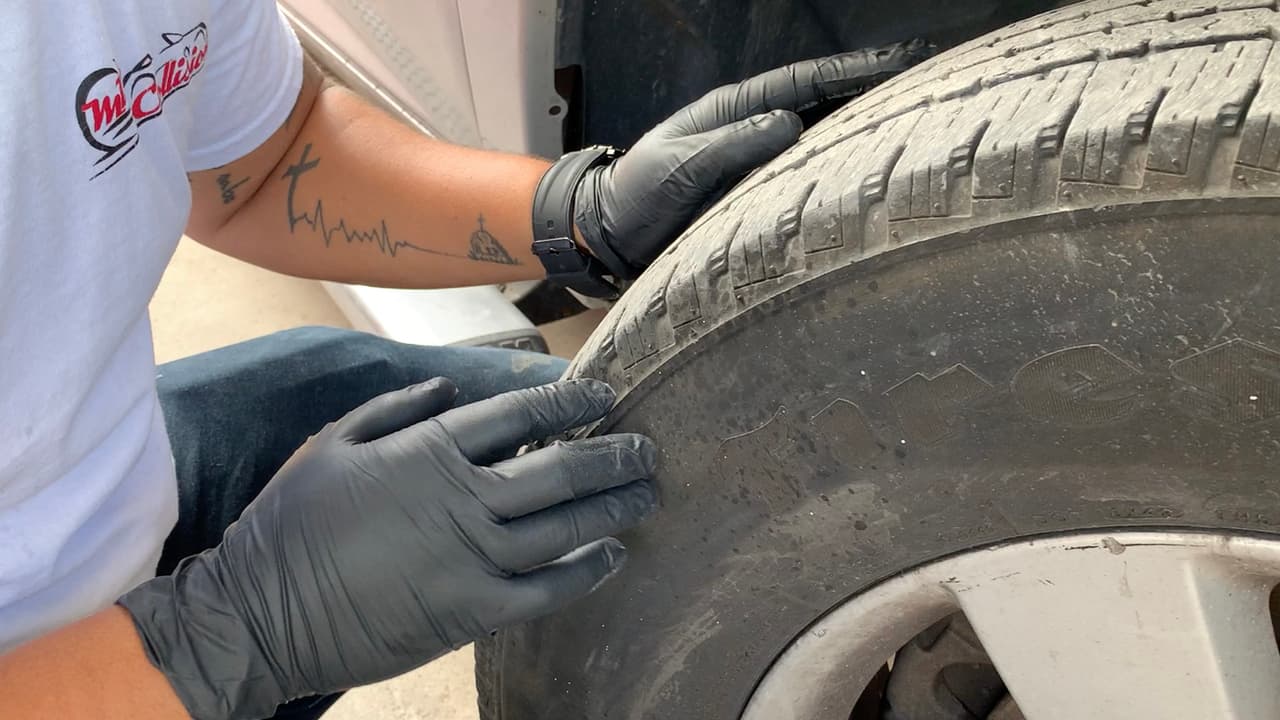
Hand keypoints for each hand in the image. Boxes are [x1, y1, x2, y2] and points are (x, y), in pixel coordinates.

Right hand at [120, 379, 656, 719]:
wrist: (261, 614)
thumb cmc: (292, 524)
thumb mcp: (331, 443)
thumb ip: (395, 409)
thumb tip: (448, 387)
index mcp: (428, 451)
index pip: (519, 414)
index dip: (570, 403)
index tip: (605, 396)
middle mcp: (461, 499)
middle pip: (558, 469)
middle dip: (611, 455)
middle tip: (646, 448)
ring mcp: (470, 558)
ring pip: (563, 526)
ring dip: (613, 507)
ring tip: (647, 493)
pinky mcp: (471, 612)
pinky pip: (547, 590)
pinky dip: (587, 572)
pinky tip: (614, 556)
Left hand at [573, 40, 933, 277]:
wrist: (608, 237)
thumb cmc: (635, 197)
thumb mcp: (677, 166)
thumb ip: (730, 147)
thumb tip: (789, 124)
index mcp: (733, 112)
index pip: (804, 83)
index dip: (853, 71)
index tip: (902, 59)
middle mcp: (753, 135)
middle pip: (824, 107)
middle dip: (874, 94)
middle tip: (930, 83)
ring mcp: (758, 168)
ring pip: (821, 145)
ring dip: (864, 136)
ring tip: (919, 127)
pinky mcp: (756, 202)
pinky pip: (806, 186)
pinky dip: (839, 179)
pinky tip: (873, 182)